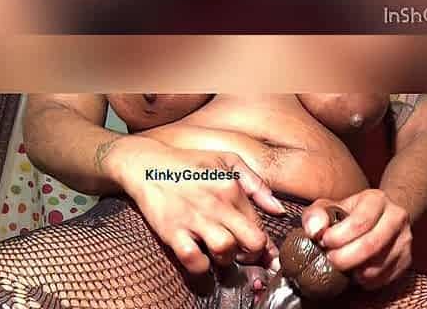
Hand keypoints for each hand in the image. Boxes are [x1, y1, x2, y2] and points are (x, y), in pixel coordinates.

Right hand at [102, 135, 284, 274]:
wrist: (148, 164)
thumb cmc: (190, 163)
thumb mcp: (227, 160)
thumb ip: (255, 183)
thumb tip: (278, 210)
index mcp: (231, 187)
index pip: (259, 225)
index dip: (262, 242)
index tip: (258, 249)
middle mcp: (216, 203)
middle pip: (251, 242)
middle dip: (252, 254)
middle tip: (243, 253)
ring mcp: (193, 218)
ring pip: (225, 251)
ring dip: (227, 259)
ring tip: (221, 253)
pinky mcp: (172, 231)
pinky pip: (194, 260)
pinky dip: (201, 267)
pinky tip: (201, 257)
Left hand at [301, 189, 412, 289]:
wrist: (378, 215)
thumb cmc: (348, 212)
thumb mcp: (329, 206)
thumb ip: (316, 215)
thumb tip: (315, 230)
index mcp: (376, 199)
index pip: (360, 221)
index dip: (339, 236)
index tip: (324, 242)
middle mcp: (396, 217)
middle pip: (371, 244)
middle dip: (345, 257)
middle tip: (330, 259)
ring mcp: (405, 238)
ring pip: (380, 263)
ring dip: (355, 270)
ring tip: (341, 265)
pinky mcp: (407, 258)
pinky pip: (387, 276)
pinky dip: (368, 280)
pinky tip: (355, 272)